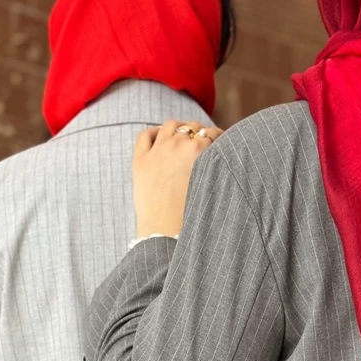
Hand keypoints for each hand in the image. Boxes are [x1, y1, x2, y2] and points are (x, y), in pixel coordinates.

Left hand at [133, 120, 223, 238]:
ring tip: (180, 140)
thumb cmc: (193, 217)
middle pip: (192, 127)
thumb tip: (220, 156)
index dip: (217, 139)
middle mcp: (179, 145)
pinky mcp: (140, 160)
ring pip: (170, 126)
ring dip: (178, 130)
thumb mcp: (212, 186)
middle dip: (199, 135)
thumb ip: (216, 166)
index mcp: (200, 150)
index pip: (213, 133)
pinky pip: (146, 135)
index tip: (218, 145)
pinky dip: (154, 133)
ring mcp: (157, 150)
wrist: (166, 234)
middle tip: (200, 145)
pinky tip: (159, 139)